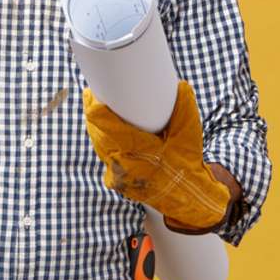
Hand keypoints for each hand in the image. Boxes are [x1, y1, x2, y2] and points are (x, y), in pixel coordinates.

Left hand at [82, 81, 231, 229]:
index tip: (91, 93)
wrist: (185, 195)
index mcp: (135, 147)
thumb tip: (180, 85)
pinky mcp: (115, 179)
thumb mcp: (188, 134)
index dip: (94, 106)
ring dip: (96, 127)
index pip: (104, 124)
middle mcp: (121, 161)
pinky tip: (105, 133)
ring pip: (98, 144)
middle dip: (92, 113)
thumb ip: (184, 108)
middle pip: (96, 132)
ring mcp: (116, 172)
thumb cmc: (186, 163)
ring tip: (95, 108)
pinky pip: (104, 156)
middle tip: (92, 96)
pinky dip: (103, 143)